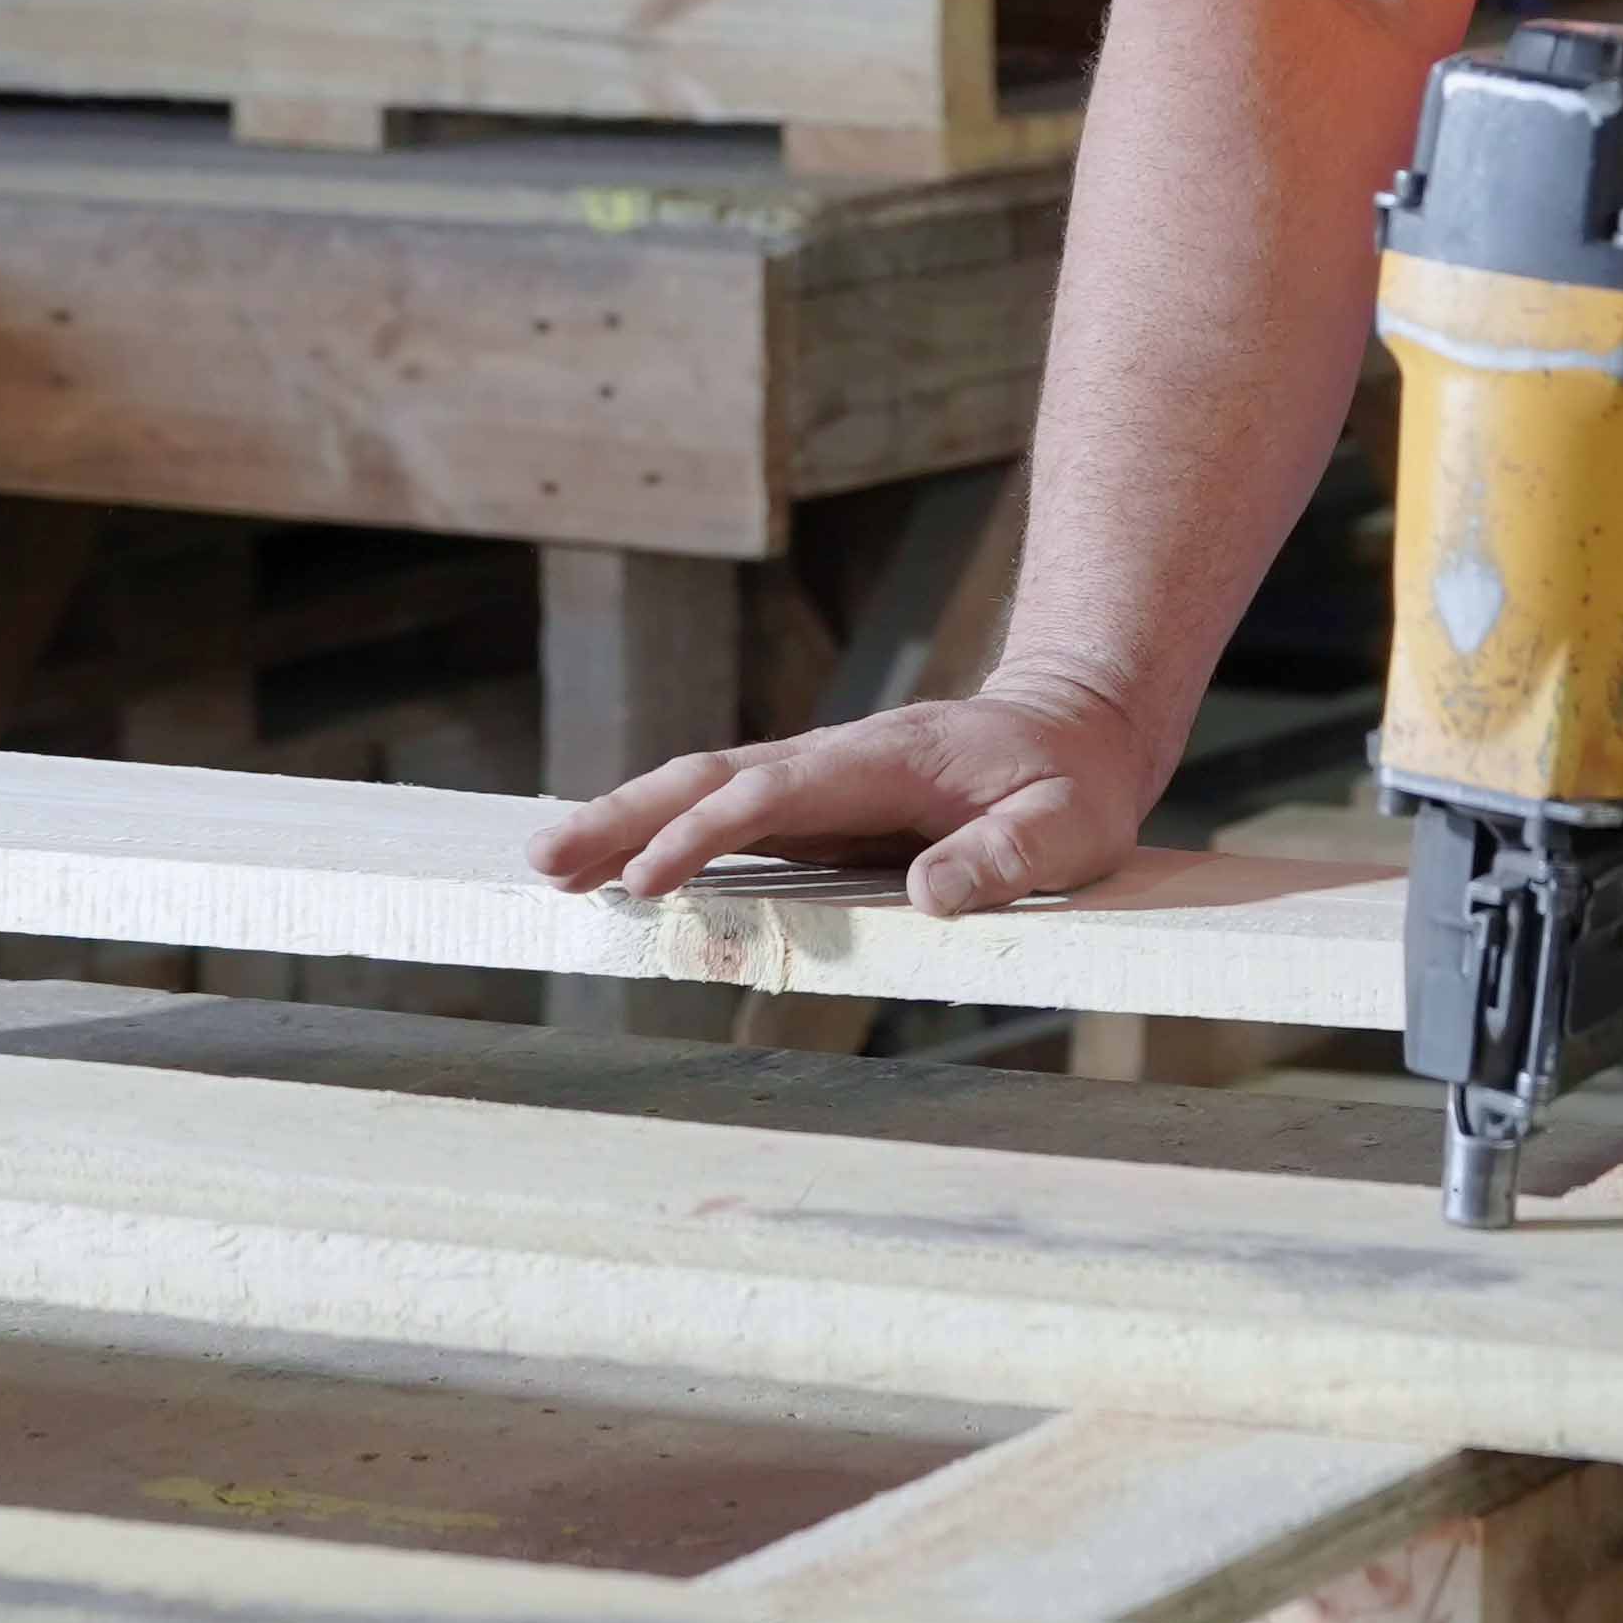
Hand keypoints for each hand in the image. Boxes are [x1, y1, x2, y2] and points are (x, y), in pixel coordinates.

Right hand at [525, 666, 1174, 917]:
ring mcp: (817, 779)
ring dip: (625, 820)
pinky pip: (725, 813)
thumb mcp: (1067, 830)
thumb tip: (930, 897)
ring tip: (550, 866)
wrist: (1074, 725)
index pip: (775, 793)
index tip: (647, 876)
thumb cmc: (1072, 785)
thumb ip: (1005, 860)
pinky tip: (614, 866)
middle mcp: (833, 760)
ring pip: (703, 788)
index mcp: (882, 761)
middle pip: (710, 775)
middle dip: (626, 815)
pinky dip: (662, 832)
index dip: (707, 832)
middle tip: (548, 860)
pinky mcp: (814, 805)